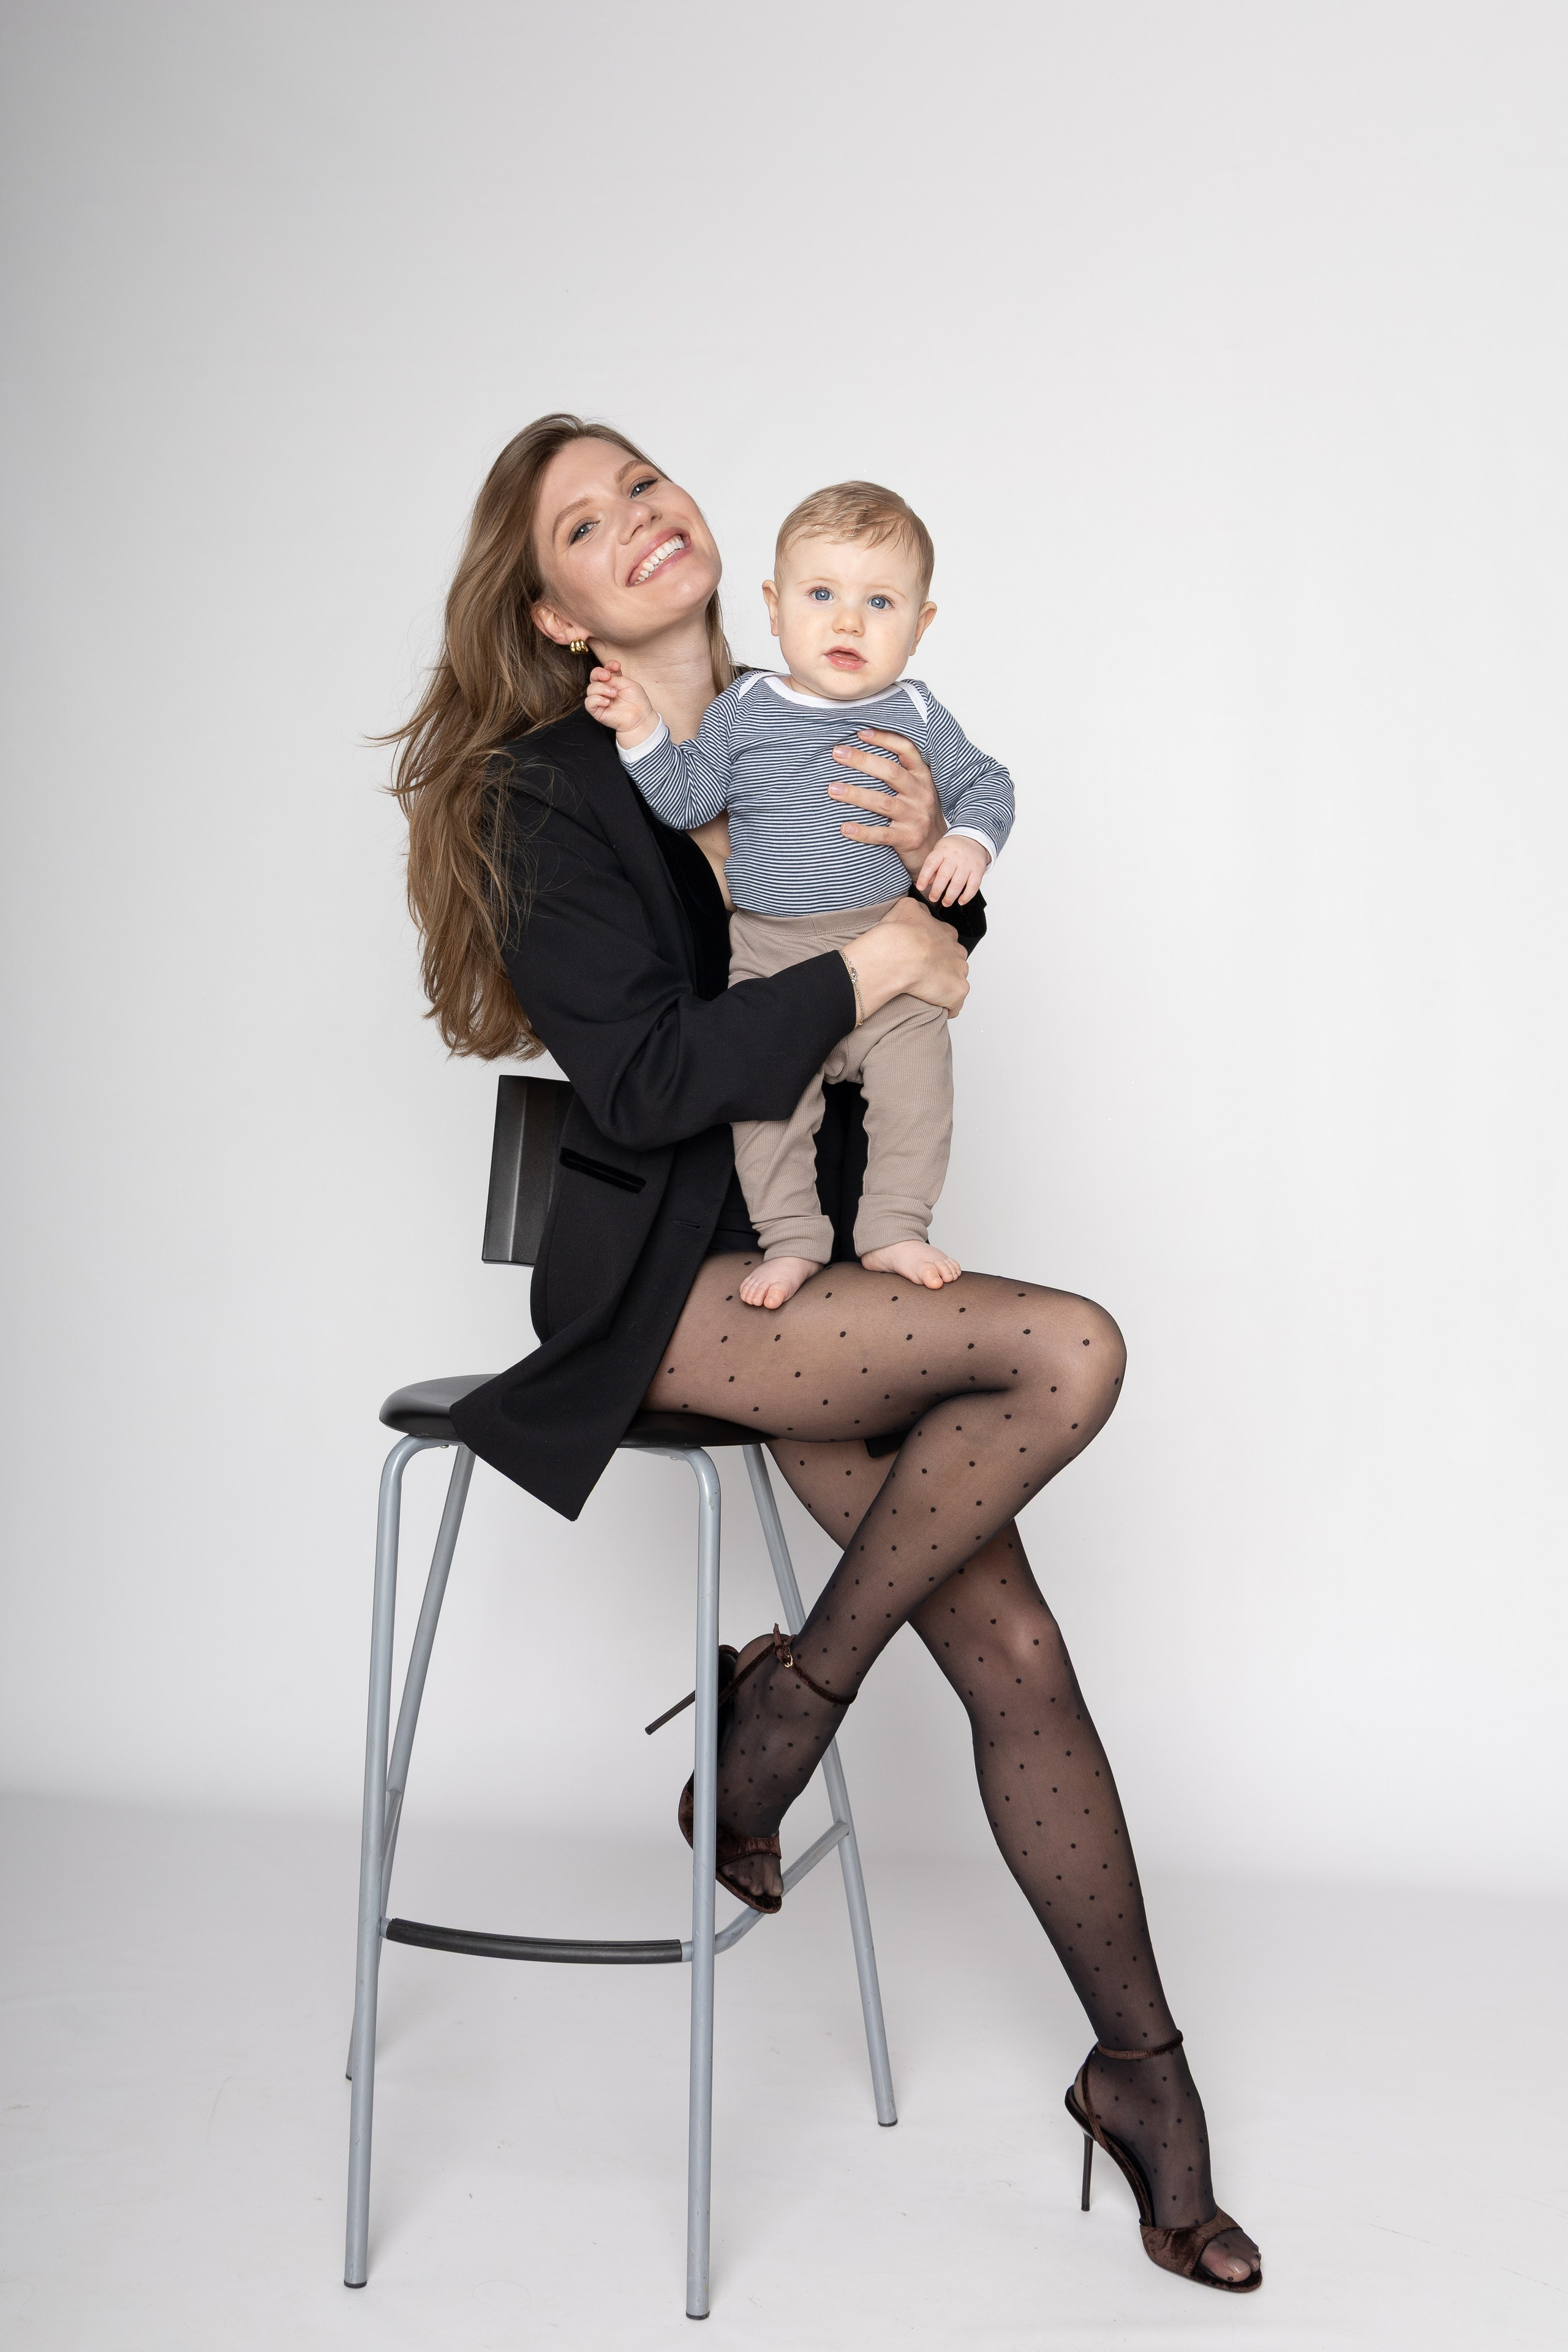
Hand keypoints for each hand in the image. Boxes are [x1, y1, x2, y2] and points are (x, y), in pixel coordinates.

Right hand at [585, 659, 659, 748]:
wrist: (640, 718)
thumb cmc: (637, 702)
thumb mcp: (629, 684)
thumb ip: (616, 678)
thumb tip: (606, 675)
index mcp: (613, 681)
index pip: (606, 669)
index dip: (609, 665)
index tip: (617, 666)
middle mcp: (604, 689)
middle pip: (593, 676)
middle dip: (598, 673)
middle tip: (608, 676)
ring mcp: (600, 699)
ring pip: (590, 689)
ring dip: (601, 688)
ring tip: (614, 694)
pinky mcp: (597, 711)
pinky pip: (589, 702)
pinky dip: (596, 699)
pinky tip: (607, 702)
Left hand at [827, 728, 944, 873]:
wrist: (938, 850)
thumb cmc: (920, 815)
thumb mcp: (918, 789)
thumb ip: (900, 772)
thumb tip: (863, 750)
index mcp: (923, 777)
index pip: (906, 750)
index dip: (885, 739)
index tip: (860, 733)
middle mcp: (921, 794)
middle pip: (891, 772)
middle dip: (862, 760)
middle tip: (837, 753)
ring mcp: (916, 818)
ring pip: (883, 802)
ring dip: (855, 794)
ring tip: (832, 789)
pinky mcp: (909, 839)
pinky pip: (882, 834)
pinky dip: (862, 831)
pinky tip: (844, 828)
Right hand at [850, 895, 969, 1020]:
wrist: (897, 953)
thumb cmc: (898, 933)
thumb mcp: (907, 907)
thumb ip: (919, 910)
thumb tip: (920, 913)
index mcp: (947, 933)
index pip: (947, 942)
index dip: (934, 950)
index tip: (922, 956)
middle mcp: (957, 952)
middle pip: (954, 962)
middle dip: (942, 969)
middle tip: (922, 974)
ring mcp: (959, 973)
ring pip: (955, 982)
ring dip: (943, 987)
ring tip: (924, 992)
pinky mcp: (956, 992)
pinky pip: (955, 1005)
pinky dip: (946, 1007)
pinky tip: (932, 1006)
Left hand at [916, 831, 990, 907]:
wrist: (974, 839)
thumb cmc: (953, 849)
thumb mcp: (939, 852)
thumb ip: (933, 867)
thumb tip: (926, 883)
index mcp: (942, 851)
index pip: (931, 864)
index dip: (924, 877)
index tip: (920, 887)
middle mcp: (955, 857)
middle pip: (944, 876)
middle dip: (937, 890)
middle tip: (933, 898)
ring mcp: (967, 863)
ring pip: (958, 883)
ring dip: (950, 896)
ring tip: (945, 902)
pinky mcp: (978, 870)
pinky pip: (973, 886)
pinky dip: (967, 896)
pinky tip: (961, 901)